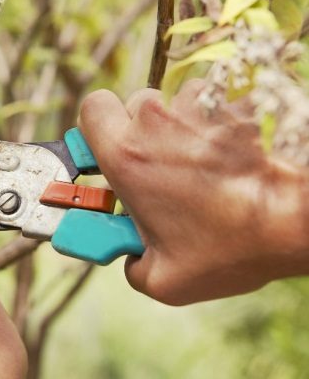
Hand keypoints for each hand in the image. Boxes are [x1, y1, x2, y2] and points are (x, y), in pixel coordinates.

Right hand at [78, 80, 308, 304]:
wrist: (299, 216)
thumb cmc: (233, 246)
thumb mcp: (165, 279)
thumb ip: (130, 265)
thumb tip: (130, 257)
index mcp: (128, 156)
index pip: (92, 108)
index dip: (97, 126)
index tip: (107, 148)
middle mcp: (157, 122)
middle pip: (134, 105)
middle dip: (141, 131)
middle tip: (157, 166)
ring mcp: (198, 107)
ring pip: (175, 103)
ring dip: (180, 128)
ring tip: (202, 165)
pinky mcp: (234, 101)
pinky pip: (212, 103)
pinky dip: (214, 123)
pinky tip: (229, 155)